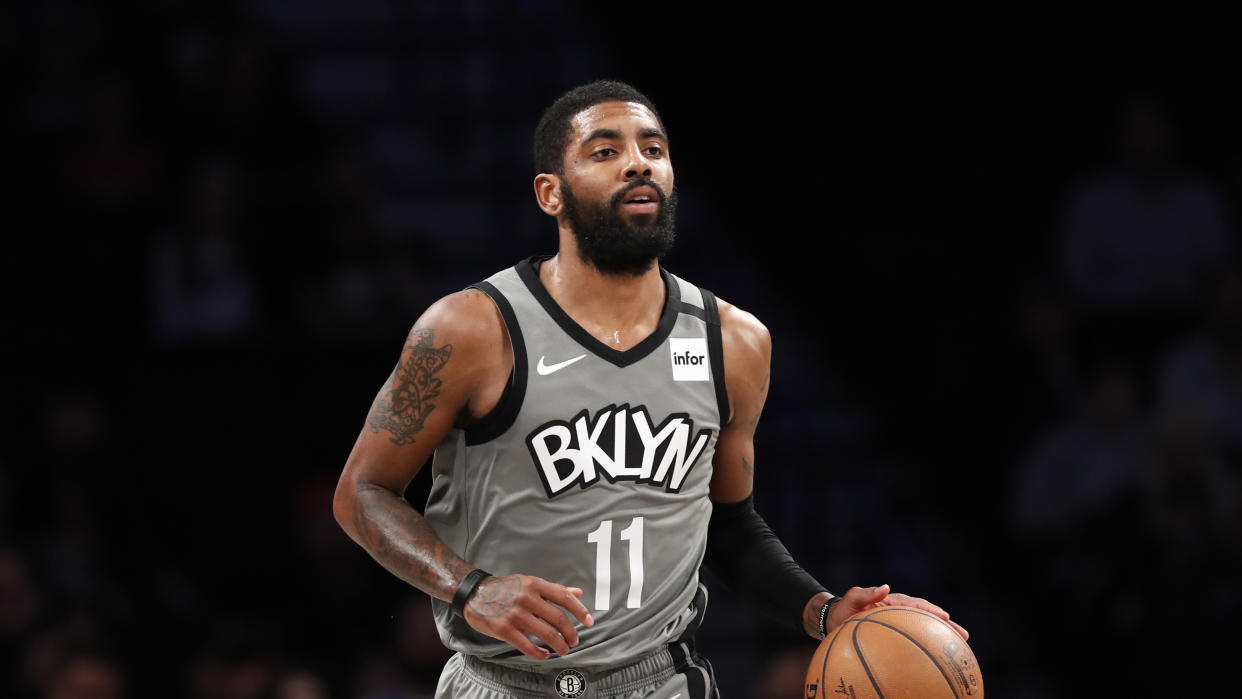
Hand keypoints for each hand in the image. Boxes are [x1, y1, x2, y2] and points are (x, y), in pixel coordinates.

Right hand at [462, 574, 595, 659]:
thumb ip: (553, 589)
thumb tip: (577, 592)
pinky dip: (540, 653)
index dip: (580, 610)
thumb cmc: (505, 588)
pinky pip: (528, 646)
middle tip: (574, 641)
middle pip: (558, 618)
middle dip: (570, 633)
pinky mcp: (504, 629)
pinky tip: (544, 654)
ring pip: (546, 634)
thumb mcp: (529, 582)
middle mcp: (527, 598)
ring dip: (559, 645)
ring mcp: (515, 614)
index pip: (564, 597)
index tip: (589, 621)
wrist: (474, 593)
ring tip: (563, 650)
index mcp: (535, 584)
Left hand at [827, 584, 969, 640]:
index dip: (930, 610)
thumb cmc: (843, 609)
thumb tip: (885, 587)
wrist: (834, 620)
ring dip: (941, 635)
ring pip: (923, 627)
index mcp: (891, 601)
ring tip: (959, 645)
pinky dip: (925, 645)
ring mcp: (898, 621)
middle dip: (945, 625)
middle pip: (926, 616)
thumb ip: (865, 593)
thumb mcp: (852, 598)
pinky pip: (912, 638)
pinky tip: (934, 659)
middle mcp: (899, 611)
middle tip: (963, 635)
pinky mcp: (894, 632)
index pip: (915, 604)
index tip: (945, 617)